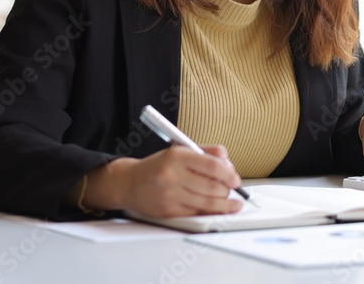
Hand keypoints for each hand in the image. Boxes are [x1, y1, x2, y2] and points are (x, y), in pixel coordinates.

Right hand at [84, 144, 243, 217]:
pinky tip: (219, 210)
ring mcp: (170, 195)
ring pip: (207, 203)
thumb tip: (229, 164)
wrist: (128, 183)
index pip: (213, 165)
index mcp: (177, 156)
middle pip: (212, 186)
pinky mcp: (168, 211)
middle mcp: (173, 175)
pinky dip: (211, 212)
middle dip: (227, 190)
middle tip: (232, 189)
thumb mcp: (180, 149)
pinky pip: (196, 213)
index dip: (229, 174)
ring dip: (224, 204)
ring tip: (232, 203)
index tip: (235, 179)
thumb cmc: (159, 166)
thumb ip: (207, 152)